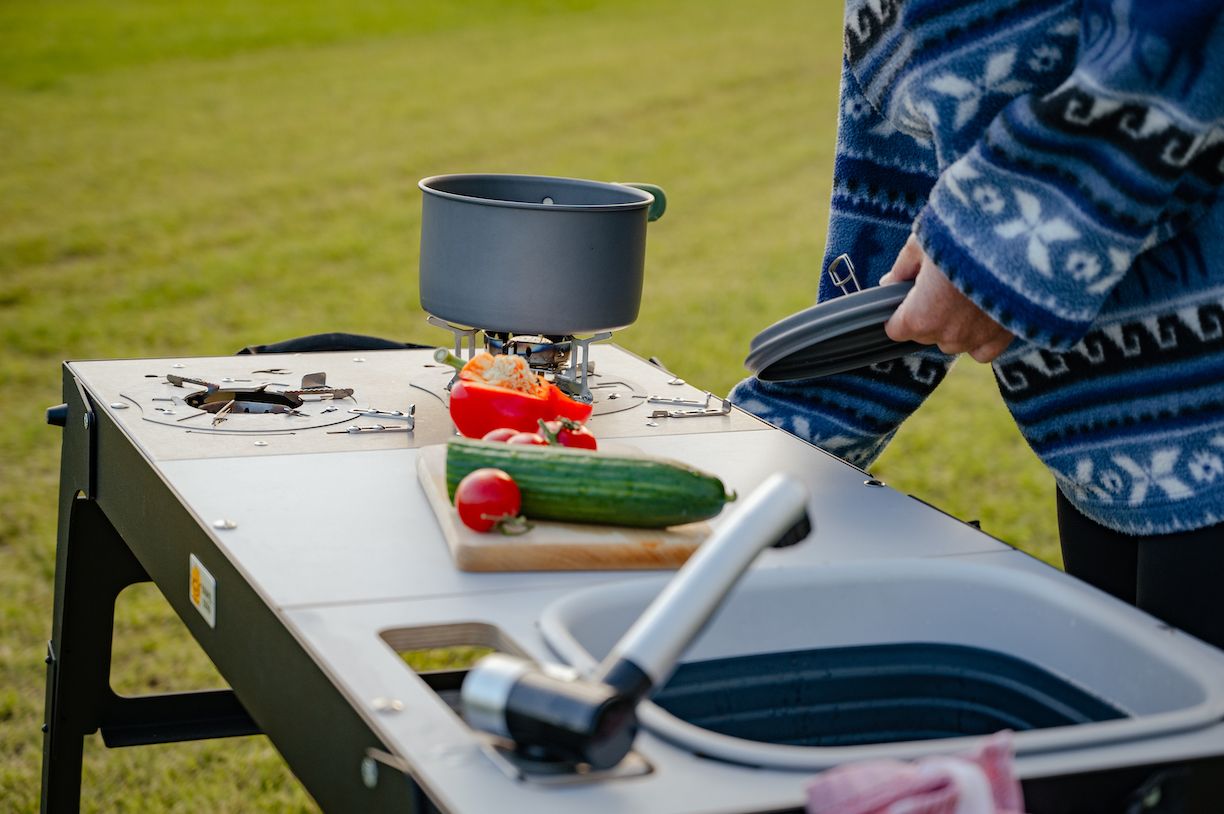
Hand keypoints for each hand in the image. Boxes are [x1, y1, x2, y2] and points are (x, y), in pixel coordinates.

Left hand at [881, 235, 1014, 362]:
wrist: (1021, 237)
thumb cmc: (963, 237)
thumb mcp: (921, 243)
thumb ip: (902, 268)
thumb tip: (889, 282)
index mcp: (919, 317)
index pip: (896, 329)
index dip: (898, 311)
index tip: (906, 294)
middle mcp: (947, 336)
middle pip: (924, 335)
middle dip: (925, 314)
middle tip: (940, 284)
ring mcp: (977, 339)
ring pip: (953, 342)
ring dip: (952, 325)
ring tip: (963, 293)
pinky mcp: (1006, 336)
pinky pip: (983, 351)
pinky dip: (979, 337)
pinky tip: (981, 314)